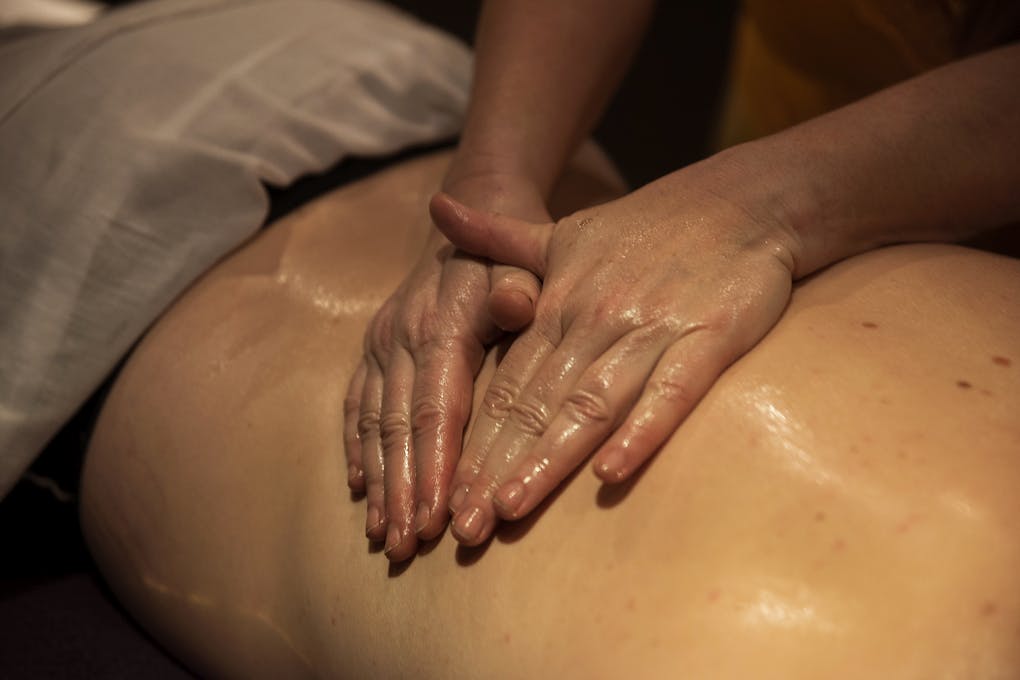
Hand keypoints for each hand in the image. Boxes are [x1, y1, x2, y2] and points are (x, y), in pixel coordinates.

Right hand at [344, 172, 548, 561]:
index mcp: (443, 323)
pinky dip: (357, 449)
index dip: (434, 466)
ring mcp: (382, 343)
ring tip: (384, 536)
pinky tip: (359, 489)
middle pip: (400, 427)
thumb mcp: (526, 259)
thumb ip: (521, 286)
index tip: (436, 518)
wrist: (475, 211)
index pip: (437, 408)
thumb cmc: (511, 251)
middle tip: (406, 547)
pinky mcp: (374, 348)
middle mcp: (402, 336)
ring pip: (374, 423)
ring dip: (378, 482)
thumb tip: (517, 304)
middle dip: (402, 491)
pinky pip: (357, 405)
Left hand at [429, 170, 799, 545]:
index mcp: (559, 303)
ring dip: (550, 457)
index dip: (474, 440)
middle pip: (538, 405)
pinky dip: (641, 430)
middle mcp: (596, 320)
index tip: (444, 493)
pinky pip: (671, 390)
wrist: (743, 200)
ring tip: (512, 506)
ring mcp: (652, 328)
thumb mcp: (563, 231)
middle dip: (497, 467)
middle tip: (464, 527)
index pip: (507, 386)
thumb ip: (498, 238)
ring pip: (591, 403)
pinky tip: (611, 473)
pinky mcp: (709, 336)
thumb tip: (436, 207)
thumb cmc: (647, 227)